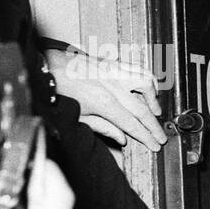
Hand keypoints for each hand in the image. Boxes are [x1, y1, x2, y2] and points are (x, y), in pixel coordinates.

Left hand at [47, 47, 167, 152]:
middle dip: (155, 126)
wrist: (48, 65)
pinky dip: (148, 78)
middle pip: (143, 110)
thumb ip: (102, 127)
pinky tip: (149, 87)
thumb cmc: (59, 89)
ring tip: (156, 110)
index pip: (132, 125)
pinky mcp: (113, 63)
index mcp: (104, 103)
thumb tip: (121, 138)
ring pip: (146, 84)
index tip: (155, 145)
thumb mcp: (77, 116)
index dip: (146, 137)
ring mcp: (115, 72)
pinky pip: (138, 68)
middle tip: (161, 136)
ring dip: (154, 99)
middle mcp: (113, 86)